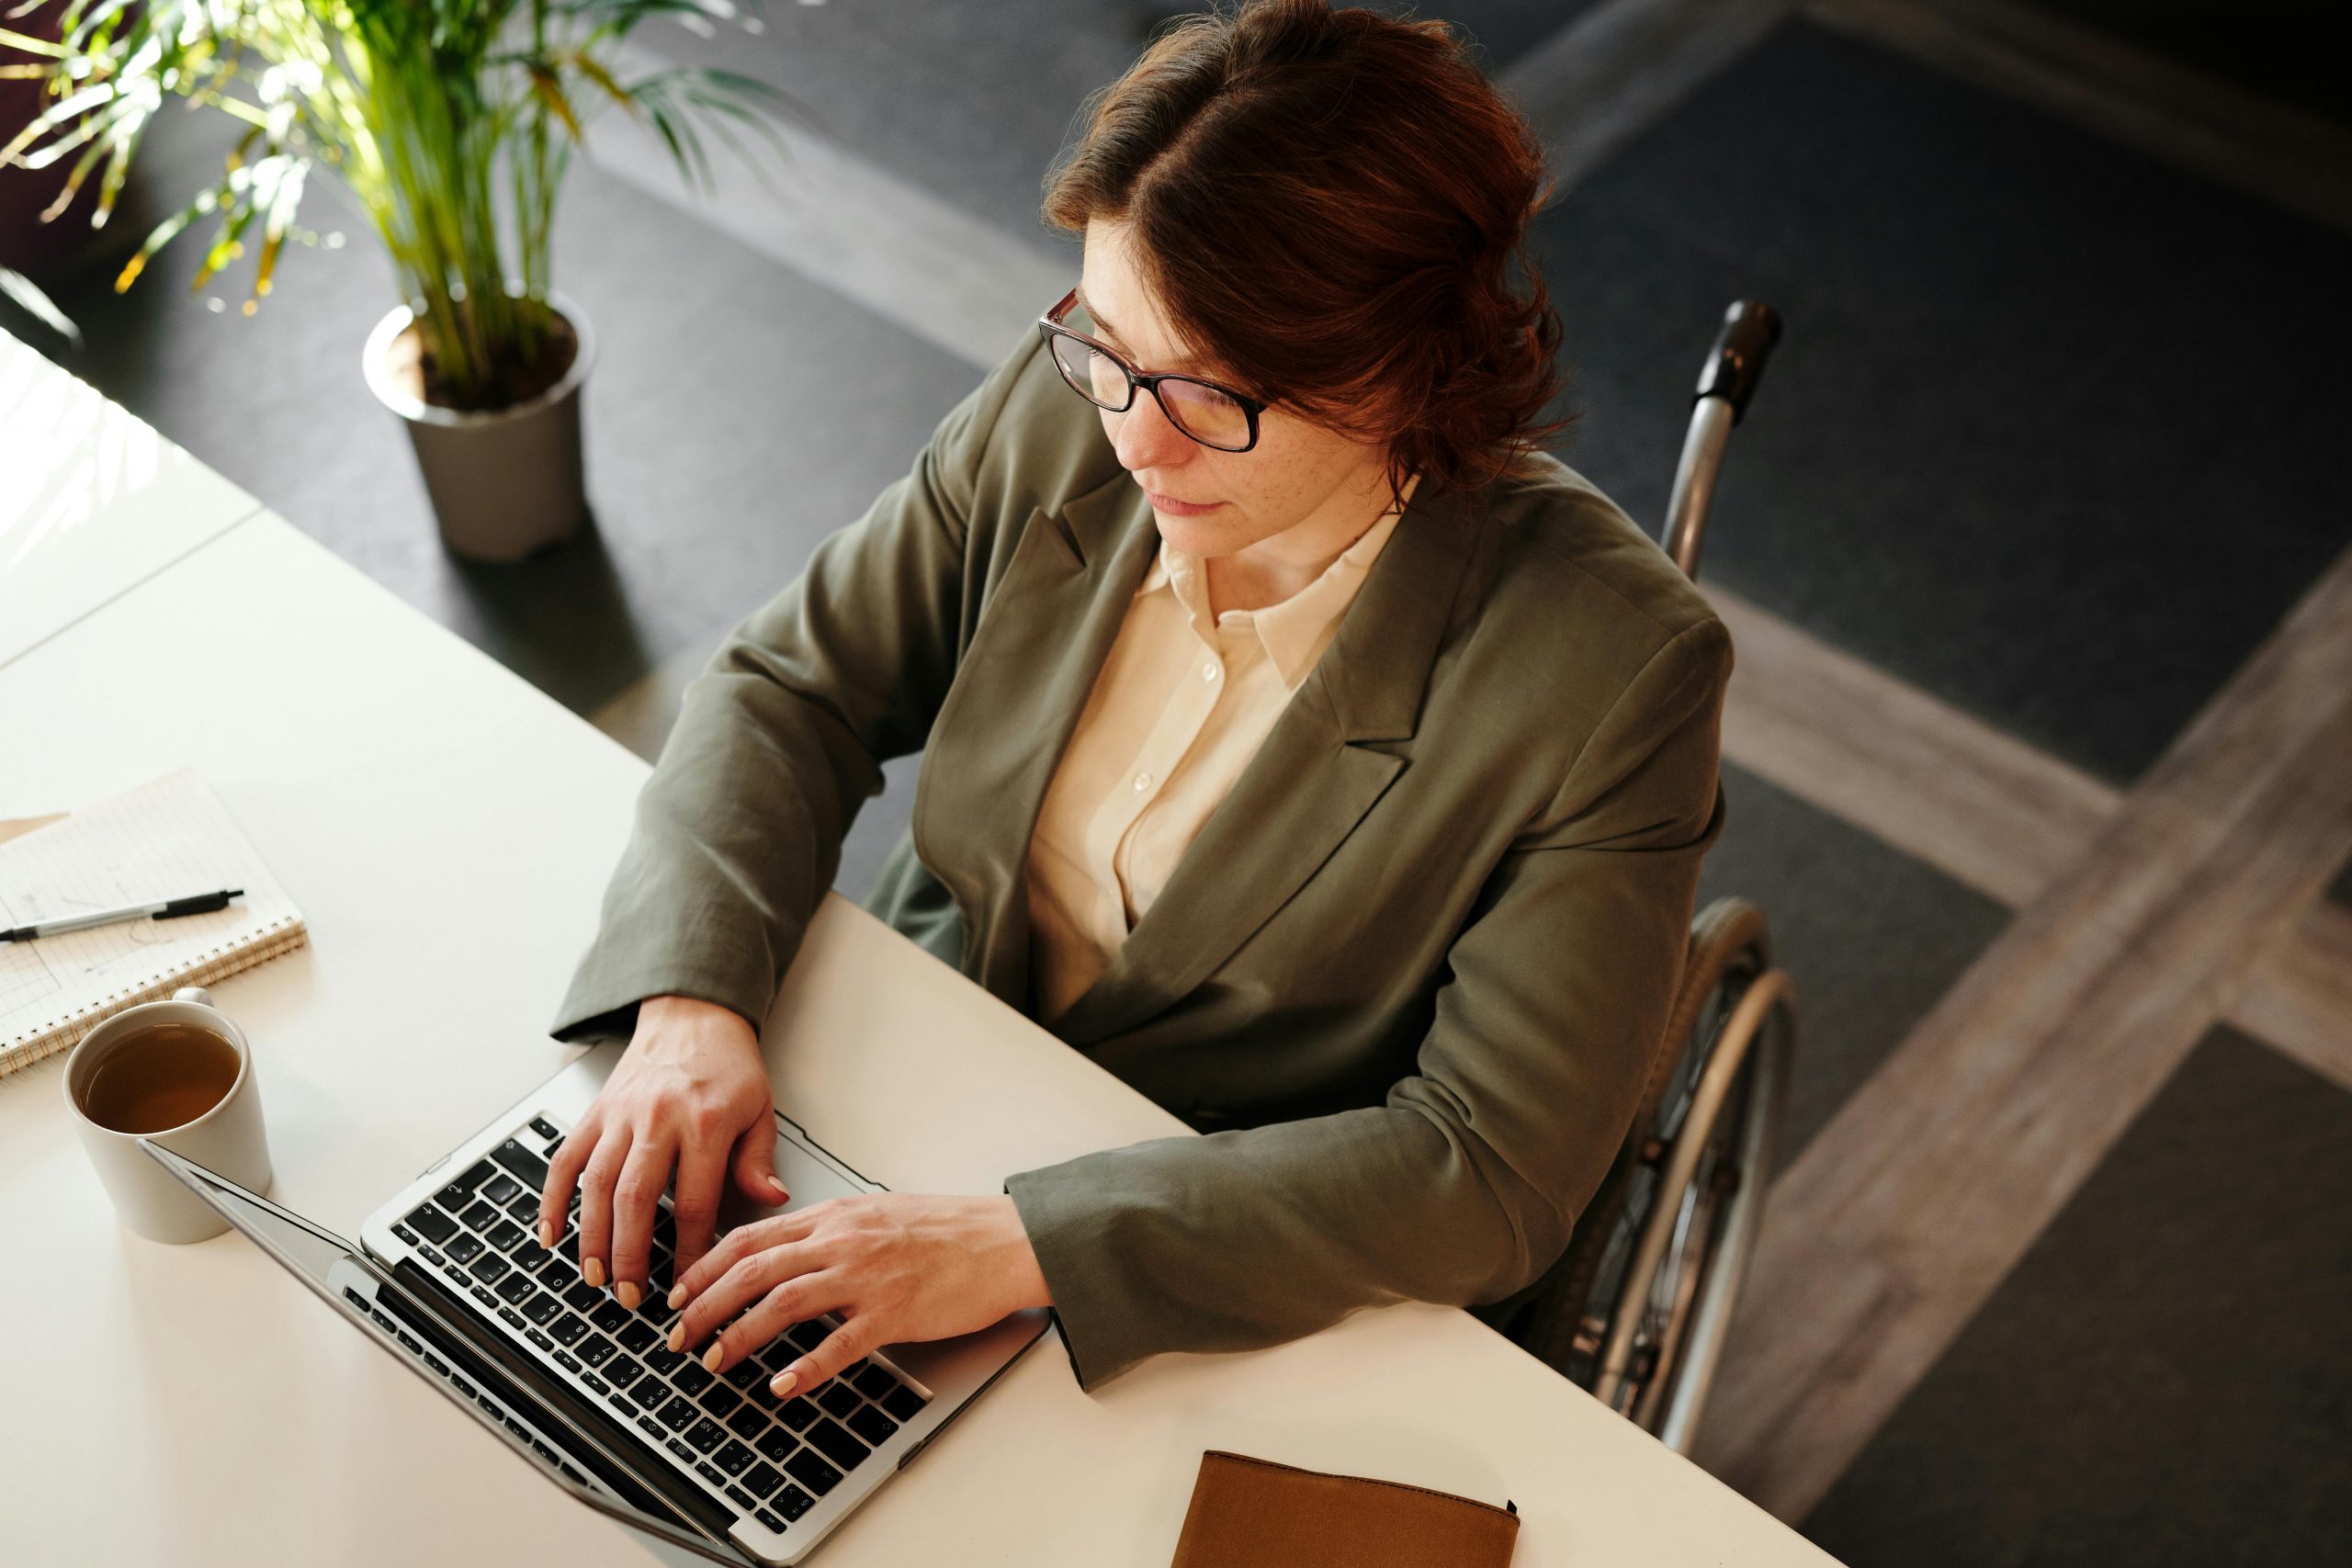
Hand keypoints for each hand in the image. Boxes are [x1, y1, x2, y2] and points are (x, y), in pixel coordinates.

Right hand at [537, 994, 787, 1307]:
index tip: (685, 1285)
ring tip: (594, 1277)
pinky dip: (552, 1198)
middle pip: (635, 1198)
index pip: (694, 1202)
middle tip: (630, 1296)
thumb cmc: (729, 1065)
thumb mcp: (761, 1109)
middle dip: (628, 1255)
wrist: (692, 1015)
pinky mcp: (595, 1111)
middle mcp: (657, 1118)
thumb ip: (759, 1159)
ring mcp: (620, 1114)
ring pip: (596, 1183)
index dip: (688, 1251)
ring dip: (591, 1237)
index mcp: (704, 1122)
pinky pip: (565, 1158)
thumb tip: (770, 1200)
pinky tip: (550, 1233)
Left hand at [662, 1193, 1050, 1398]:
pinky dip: (806, 1366)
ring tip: (714, 1361)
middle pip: (753, 1269)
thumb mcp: (874, 1212)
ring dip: (740, 1334)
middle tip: (678, 1337)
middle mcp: (842, 1241)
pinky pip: (840, 1342)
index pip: (750, 1237)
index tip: (679, 1294)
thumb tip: (779, 1250)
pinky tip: (783, 1385)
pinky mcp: (895, 1312)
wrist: (1003, 1239)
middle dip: (704, 1305)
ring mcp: (867, 1276)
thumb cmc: (946, 1229)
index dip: (704, 1267)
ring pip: (784, 1301)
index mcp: (834, 1216)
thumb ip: (826, 1229)